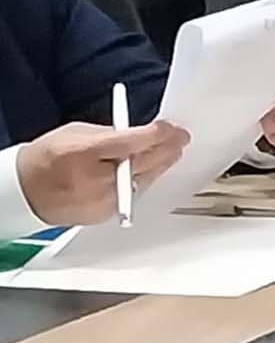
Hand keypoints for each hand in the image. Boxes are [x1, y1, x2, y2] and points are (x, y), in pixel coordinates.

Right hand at [15, 119, 187, 228]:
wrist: (26, 192)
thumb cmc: (47, 159)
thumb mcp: (75, 133)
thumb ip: (110, 133)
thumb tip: (142, 133)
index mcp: (85, 154)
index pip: (133, 143)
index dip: (158, 134)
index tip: (171, 128)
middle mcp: (95, 180)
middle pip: (145, 163)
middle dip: (167, 148)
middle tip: (181, 138)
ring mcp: (102, 200)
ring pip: (144, 180)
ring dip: (160, 165)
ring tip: (169, 152)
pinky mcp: (106, 214)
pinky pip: (135, 194)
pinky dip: (143, 181)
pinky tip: (147, 171)